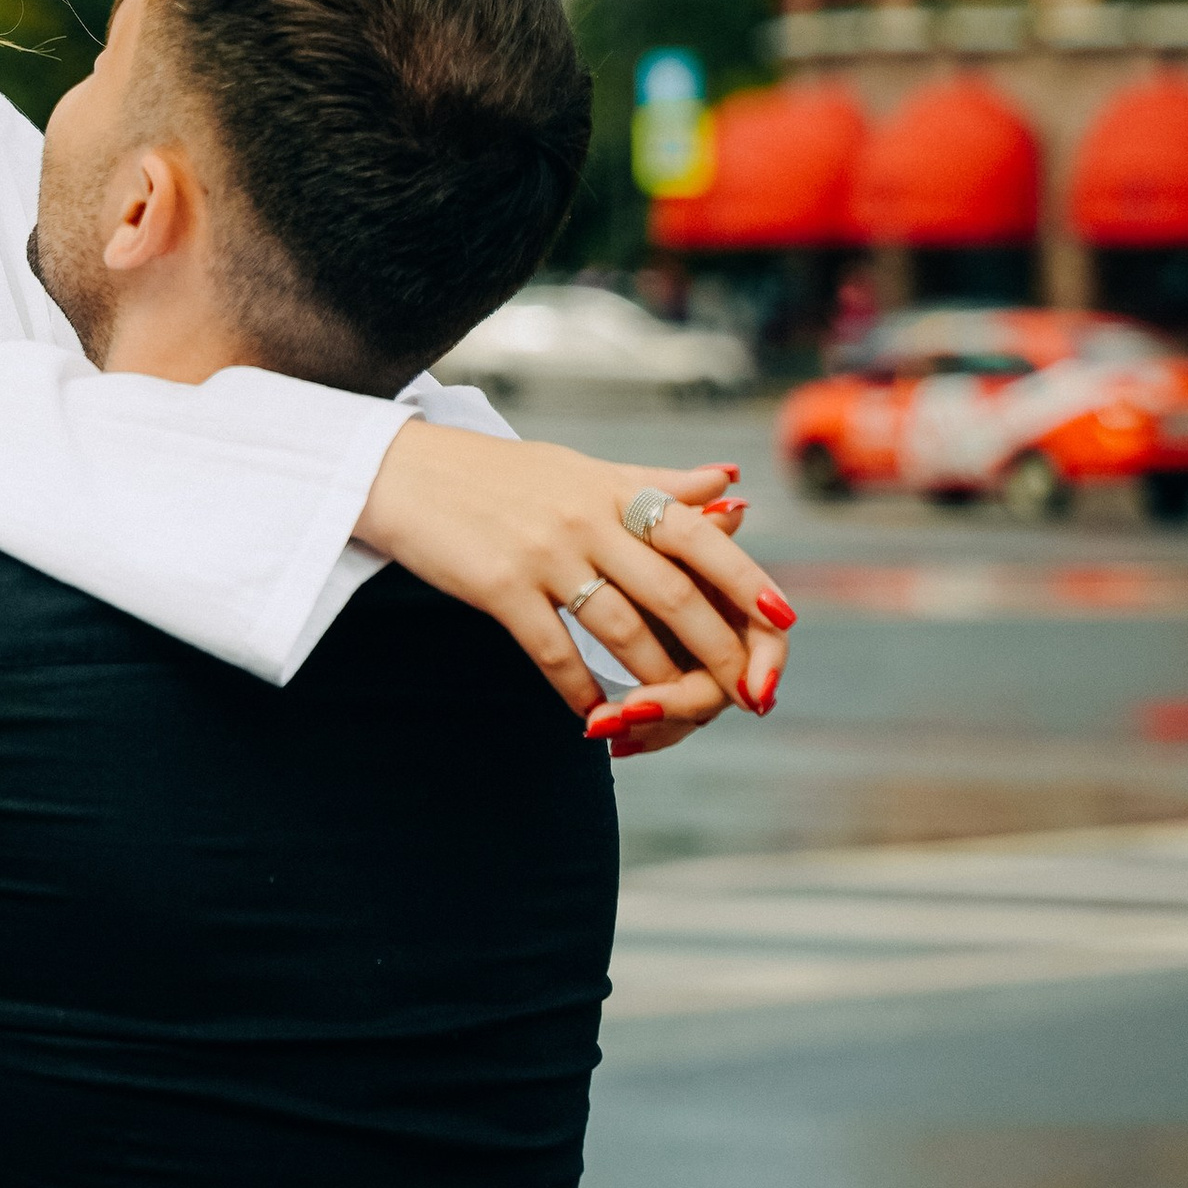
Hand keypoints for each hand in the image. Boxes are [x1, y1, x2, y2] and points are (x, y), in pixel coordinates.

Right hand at [356, 428, 791, 738]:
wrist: (404, 470)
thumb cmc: (502, 475)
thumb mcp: (584, 470)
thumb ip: (660, 484)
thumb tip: (734, 486)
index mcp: (614, 490)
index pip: (699, 534)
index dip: (746, 576)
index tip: (783, 618)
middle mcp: (587, 518)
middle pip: (673, 592)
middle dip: (717, 649)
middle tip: (747, 692)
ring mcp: (544, 553)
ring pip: (621, 629)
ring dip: (655, 679)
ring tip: (676, 713)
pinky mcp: (500, 587)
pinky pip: (554, 650)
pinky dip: (580, 689)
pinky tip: (595, 717)